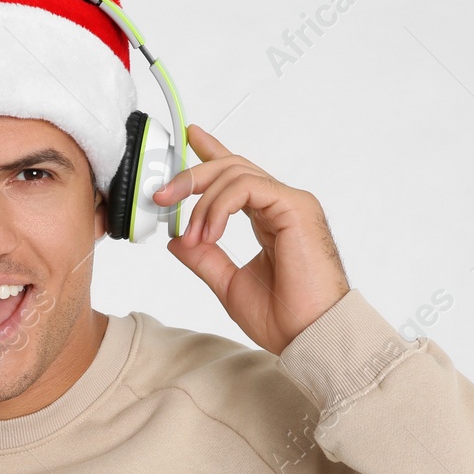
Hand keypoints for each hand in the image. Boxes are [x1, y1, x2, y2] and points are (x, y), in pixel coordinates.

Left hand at [155, 124, 349, 355]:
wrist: (310, 335)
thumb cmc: (283, 316)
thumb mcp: (228, 283)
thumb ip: (204, 258)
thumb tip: (176, 239)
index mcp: (268, 219)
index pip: (238, 177)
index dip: (213, 153)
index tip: (190, 138)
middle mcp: (281, 205)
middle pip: (231, 168)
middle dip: (192, 176)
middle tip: (163, 195)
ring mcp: (290, 203)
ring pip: (236, 173)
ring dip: (203, 201)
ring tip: (194, 234)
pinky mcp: (295, 206)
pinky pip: (247, 187)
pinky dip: (220, 206)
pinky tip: (210, 232)